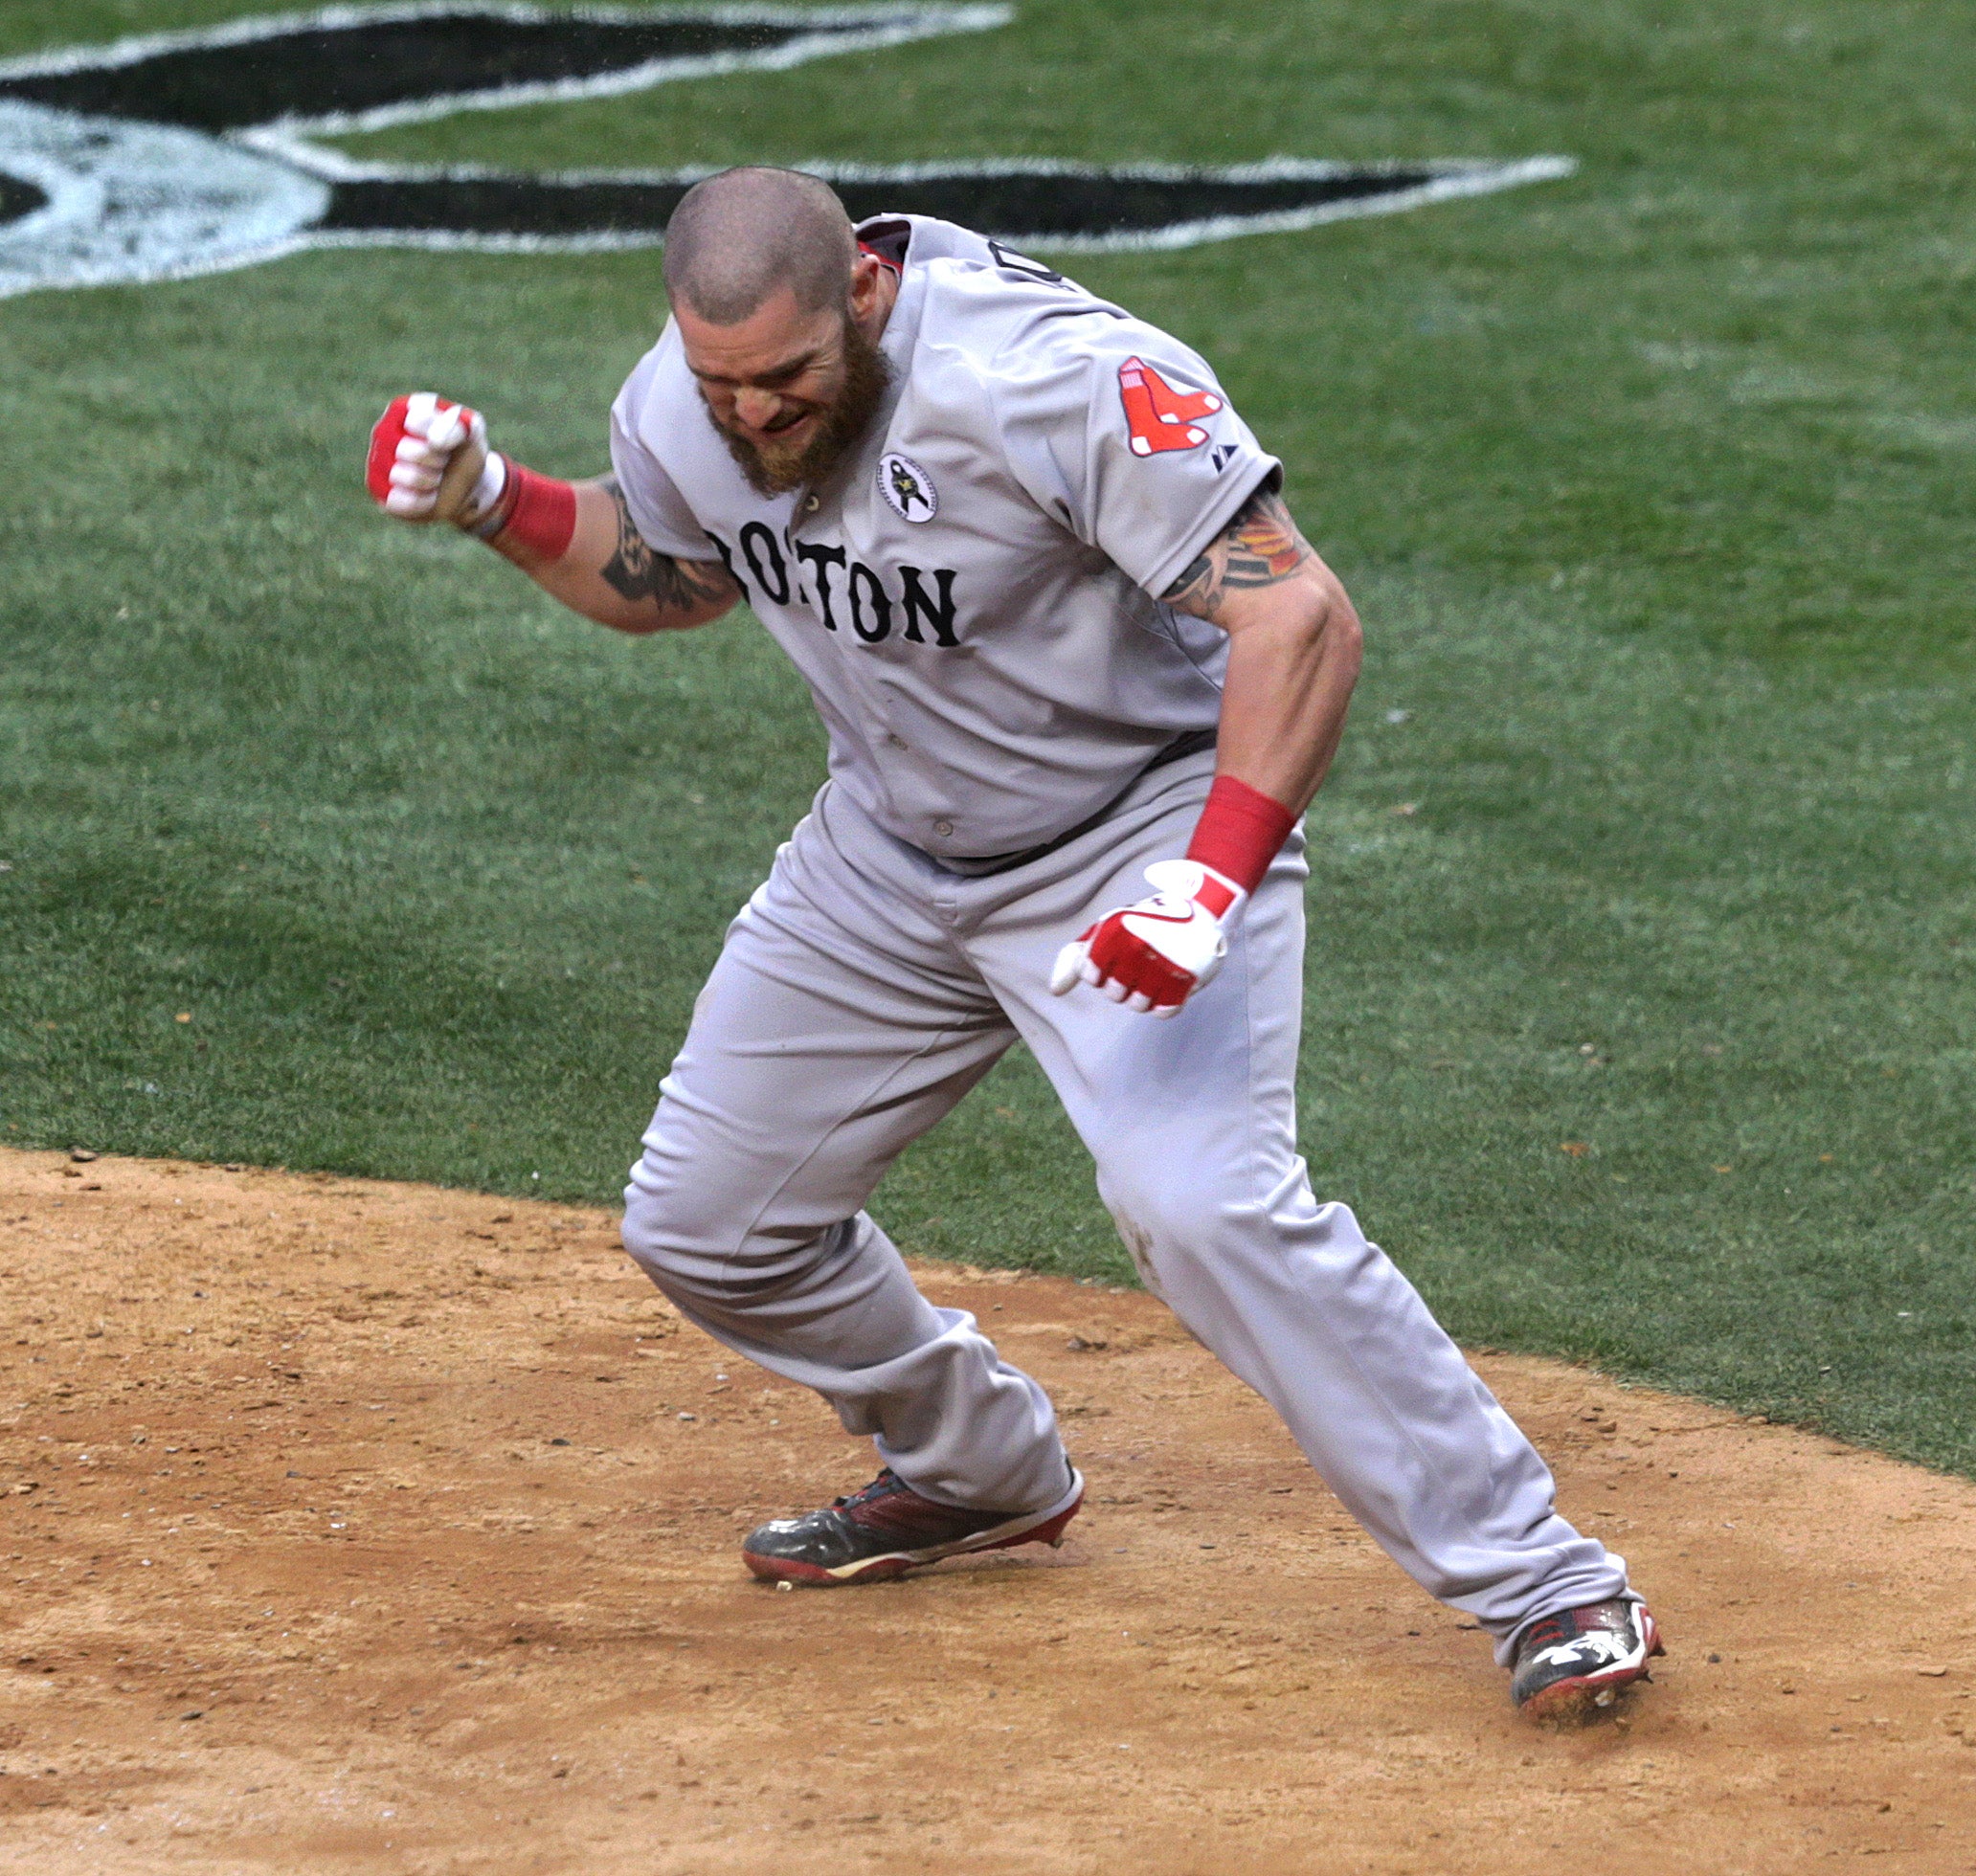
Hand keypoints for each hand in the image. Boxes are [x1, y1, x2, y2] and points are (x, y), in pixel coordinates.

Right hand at [366, 392, 506, 527]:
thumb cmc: (463, 453)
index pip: (417, 419)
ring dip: (431, 480)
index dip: (443, 436)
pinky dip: (423, 501)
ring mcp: (377, 461)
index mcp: (404, 409)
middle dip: (437, 461)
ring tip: (435, 477)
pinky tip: (428, 495)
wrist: (465, 486)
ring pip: (403, 476)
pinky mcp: (379, 491)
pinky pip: (398, 501)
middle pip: (407, 450)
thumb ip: (462, 425)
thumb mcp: (472, 433)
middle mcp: (384, 431)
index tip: (450, 442)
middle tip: (444, 461)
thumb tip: (434, 440)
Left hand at [1049, 859, 1243, 1016]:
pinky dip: (1166, 1002)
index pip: (1089, 974)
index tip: (1118, 952)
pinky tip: (1171, 981)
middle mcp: (1136, 947)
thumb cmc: (1147, 921)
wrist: (1203, 908)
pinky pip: (1164, 1011)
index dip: (1101, 968)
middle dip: (1123, 982)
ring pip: (1138, 1005)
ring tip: (1157, 969)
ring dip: (1146, 993)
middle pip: (1113, 994)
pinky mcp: (1187, 977)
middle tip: (1141, 961)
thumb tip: (1055, 989)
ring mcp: (1162, 963)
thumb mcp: (1108, 928)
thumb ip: (1075, 956)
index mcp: (1113, 931)